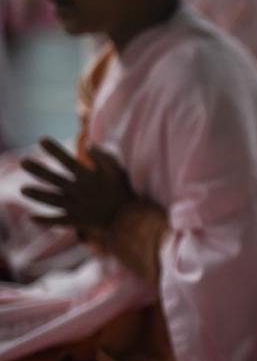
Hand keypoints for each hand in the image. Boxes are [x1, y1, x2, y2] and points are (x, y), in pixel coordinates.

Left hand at [20, 138, 135, 229]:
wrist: (128, 218)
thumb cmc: (122, 191)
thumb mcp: (116, 170)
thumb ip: (103, 157)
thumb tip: (89, 143)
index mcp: (88, 177)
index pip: (67, 161)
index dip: (54, 150)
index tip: (41, 139)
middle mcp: (79, 191)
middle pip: (54, 179)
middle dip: (38, 170)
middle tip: (23, 162)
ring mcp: (76, 207)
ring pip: (53, 200)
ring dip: (37, 194)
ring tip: (23, 189)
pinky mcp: (76, 220)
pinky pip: (57, 221)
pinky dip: (44, 220)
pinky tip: (30, 218)